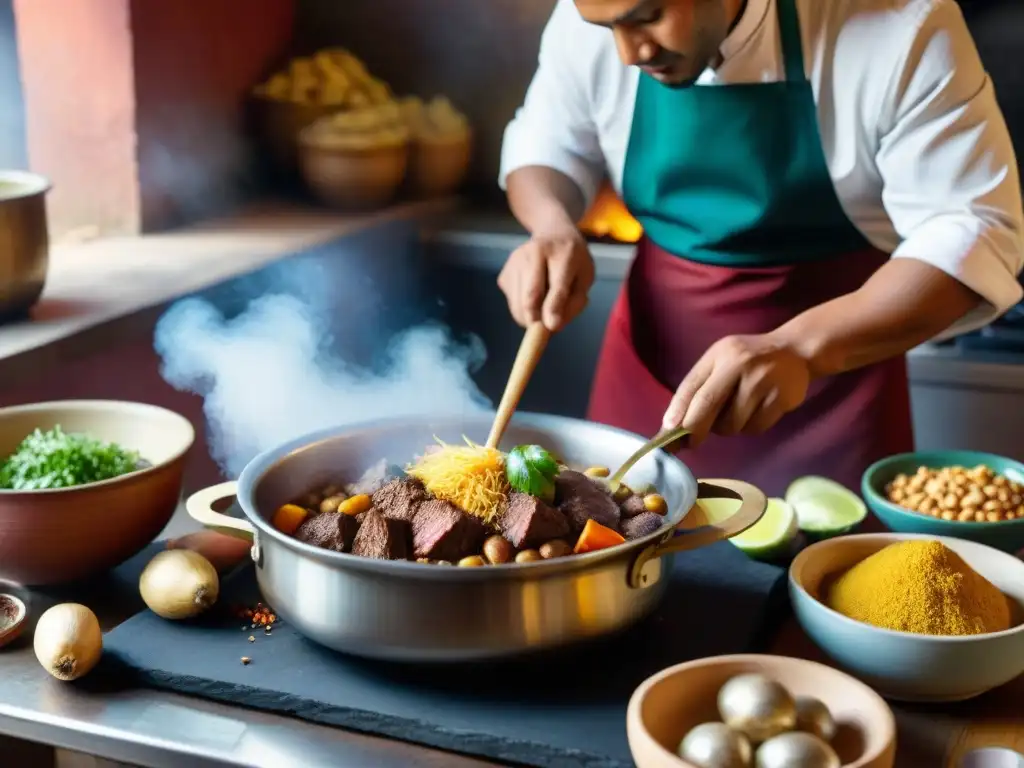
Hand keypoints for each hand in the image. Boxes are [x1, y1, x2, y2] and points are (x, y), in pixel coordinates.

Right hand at [497, 229, 594, 330]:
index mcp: (563, 253)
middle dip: (537, 320)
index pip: (557, 285)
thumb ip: (575, 302)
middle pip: (530, 297)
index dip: (554, 308)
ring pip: (518, 305)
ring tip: (545, 305)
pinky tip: (534, 294)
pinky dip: (523, 308)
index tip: (552, 327)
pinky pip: (512, 303)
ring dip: (531, 317)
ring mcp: (514, 262)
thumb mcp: (585, 278)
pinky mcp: (504, 273)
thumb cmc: (573, 260)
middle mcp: (534, 252)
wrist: (551, 233)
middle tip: (548, 327)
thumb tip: (553, 325)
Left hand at [662, 334, 811, 446]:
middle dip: (694, 428)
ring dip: (727, 428)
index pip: (693, 385)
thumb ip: (699, 386)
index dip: (678, 410)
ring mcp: (763, 381)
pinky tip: (755, 413)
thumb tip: (674, 424)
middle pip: (709, 404)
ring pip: (732, 422)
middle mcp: (740, 364)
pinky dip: (749, 428)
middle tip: (690, 442)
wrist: (794, 351)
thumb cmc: (747, 359)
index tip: (667, 431)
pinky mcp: (782, 398)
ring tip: (735, 413)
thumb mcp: (720, 361)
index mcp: (720, 354)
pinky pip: (755, 427)